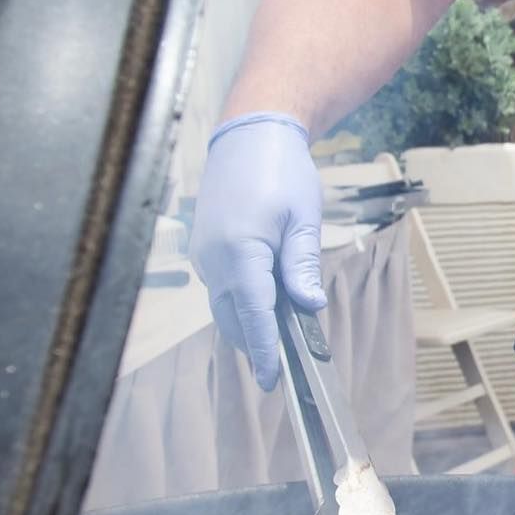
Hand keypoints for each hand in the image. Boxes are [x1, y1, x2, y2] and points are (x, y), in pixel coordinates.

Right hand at [189, 113, 324, 390]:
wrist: (249, 134)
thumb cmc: (282, 171)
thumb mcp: (303, 218)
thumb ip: (302, 265)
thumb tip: (309, 306)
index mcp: (241, 252)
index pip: (253, 315)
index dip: (264, 350)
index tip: (274, 379)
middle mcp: (215, 258)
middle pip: (234, 317)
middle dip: (256, 343)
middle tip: (283, 367)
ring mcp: (205, 253)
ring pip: (225, 304)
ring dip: (248, 322)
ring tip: (278, 337)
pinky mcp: (205, 247)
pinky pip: (222, 285)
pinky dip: (240, 299)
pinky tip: (265, 301)